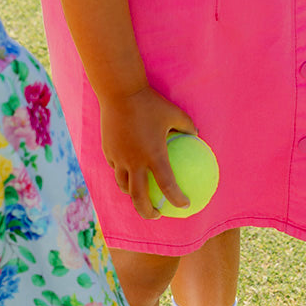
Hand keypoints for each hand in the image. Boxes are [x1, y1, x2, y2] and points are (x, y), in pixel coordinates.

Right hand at [99, 84, 196, 218]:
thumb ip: (187, 126)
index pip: (167, 184)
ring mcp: (118, 157)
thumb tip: (197, 136)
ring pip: (123, 184)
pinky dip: (123, 173)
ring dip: (132, 194)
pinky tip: (128, 170)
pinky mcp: (108, 151)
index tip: (185, 204)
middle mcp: (134, 161)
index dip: (177, 198)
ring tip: (140, 196)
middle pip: (138, 197)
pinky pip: (116, 167)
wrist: (119, 91)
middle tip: (158, 214)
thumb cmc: (150, 102)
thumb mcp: (175, 112)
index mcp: (153, 155)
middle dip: (148, 212)